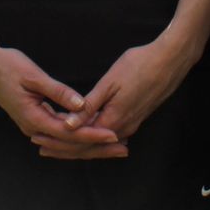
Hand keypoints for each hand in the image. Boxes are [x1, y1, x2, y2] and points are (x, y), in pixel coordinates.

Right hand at [0, 42, 120, 155]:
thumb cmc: (8, 66)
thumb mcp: (34, 76)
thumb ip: (58, 91)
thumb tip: (82, 104)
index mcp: (34, 118)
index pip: (70, 133)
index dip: (93, 135)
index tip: (114, 136)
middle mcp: (33, 127)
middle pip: (70, 144)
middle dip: (97, 147)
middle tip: (123, 148)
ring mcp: (33, 124)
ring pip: (66, 140)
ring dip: (89, 142)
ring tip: (114, 144)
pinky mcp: (35, 118)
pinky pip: (60, 132)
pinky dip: (77, 133)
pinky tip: (93, 132)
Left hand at [38, 37, 194, 159]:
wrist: (170, 61)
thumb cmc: (139, 65)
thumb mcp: (110, 82)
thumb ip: (89, 105)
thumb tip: (69, 124)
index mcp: (113, 120)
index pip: (80, 140)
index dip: (58, 141)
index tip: (39, 139)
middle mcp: (122, 127)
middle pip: (88, 147)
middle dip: (64, 148)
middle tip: (42, 147)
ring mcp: (131, 124)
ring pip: (99, 143)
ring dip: (77, 144)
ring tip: (57, 143)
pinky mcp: (136, 117)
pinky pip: (109, 135)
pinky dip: (92, 138)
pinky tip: (84, 133)